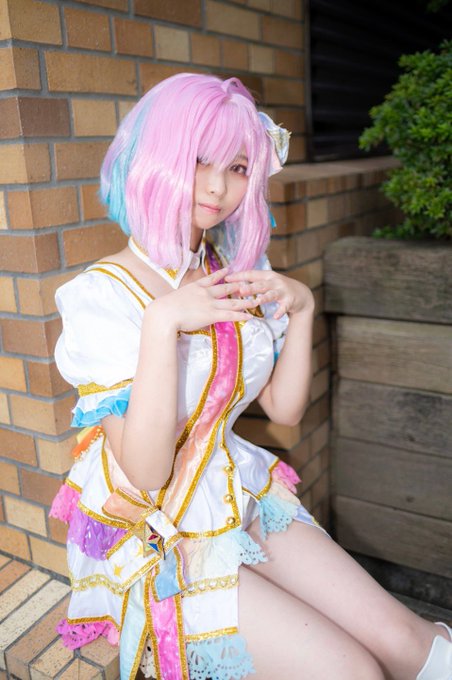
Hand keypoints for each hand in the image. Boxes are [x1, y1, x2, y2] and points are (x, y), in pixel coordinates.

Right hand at [145, 268, 259, 331]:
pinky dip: (241, 315)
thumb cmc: (164, 309)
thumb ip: (183, 300)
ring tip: (256, 300)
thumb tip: (183, 304)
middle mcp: (205, 293)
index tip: (228, 270)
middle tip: (247, 284)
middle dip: (237, 286)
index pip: (210, 278)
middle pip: (225, 288)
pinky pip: (230, 315)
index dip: (220, 274)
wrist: (164, 314)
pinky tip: (250, 316)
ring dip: (245, 301)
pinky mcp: (212, 315)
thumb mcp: (174, 299)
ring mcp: (210, 303)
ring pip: (232, 302)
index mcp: (195, 287)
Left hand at [224, 269, 314, 319]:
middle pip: (260, 284)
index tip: (226, 278)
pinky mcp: (290, 301)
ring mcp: (283, 291)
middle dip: (250, 287)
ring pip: (271, 294)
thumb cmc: (279, 288)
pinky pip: (284, 307)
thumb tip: (235, 288)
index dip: (239, 276)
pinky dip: (280, 311)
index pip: (251, 274)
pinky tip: (275, 316)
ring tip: (257, 301)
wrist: (302, 294)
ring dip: (264, 298)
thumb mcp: (267, 283)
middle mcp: (274, 282)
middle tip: (240, 290)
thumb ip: (253, 285)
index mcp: (267, 276)